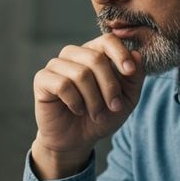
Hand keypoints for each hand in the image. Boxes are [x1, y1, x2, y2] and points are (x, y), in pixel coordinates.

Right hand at [32, 35, 144, 178]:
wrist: (76, 140)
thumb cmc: (101, 116)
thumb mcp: (126, 100)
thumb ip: (134, 77)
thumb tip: (137, 54)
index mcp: (95, 53)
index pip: (108, 40)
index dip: (120, 54)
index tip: (129, 72)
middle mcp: (74, 55)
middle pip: (96, 58)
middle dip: (109, 86)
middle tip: (114, 107)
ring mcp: (56, 65)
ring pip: (80, 73)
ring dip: (93, 99)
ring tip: (96, 114)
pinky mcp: (42, 79)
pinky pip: (62, 84)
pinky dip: (75, 102)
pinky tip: (76, 110)